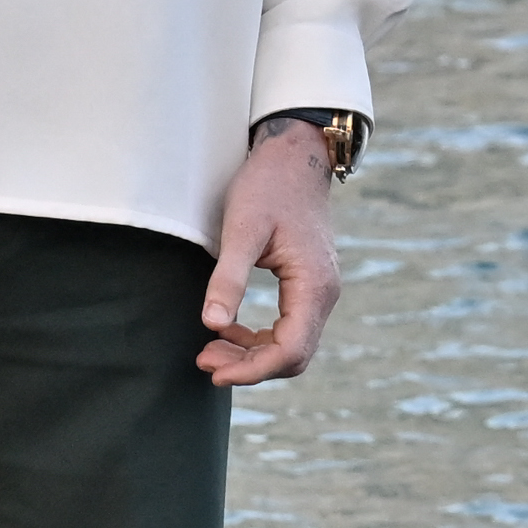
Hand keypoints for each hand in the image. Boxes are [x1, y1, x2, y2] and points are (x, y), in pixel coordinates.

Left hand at [197, 123, 342, 388]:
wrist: (294, 158)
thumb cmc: (268, 187)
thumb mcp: (242, 230)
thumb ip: (228, 279)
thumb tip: (210, 324)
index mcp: (313, 285)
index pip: (289, 350)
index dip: (251, 370)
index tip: (213, 370)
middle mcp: (324, 294)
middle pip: (293, 356)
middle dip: (249, 366)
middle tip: (203, 359)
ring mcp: (319, 291)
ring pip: (291, 346)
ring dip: (251, 355)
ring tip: (209, 349)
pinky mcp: (309, 286)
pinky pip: (289, 328)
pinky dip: (258, 338)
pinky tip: (227, 329)